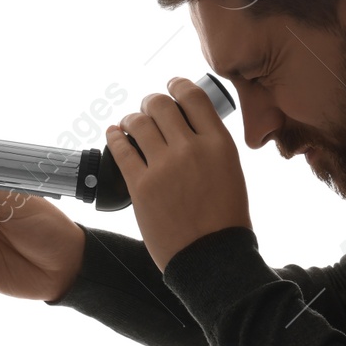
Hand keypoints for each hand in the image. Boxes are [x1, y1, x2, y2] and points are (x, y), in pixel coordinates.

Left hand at [107, 76, 251, 272]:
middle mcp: (191, 149)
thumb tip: (190, 126)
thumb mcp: (232, 172)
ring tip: (130, 123)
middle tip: (148, 109)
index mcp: (219, 144)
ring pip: (138, 122)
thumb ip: (212, 146)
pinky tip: (113, 133)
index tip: (171, 88)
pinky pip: (121, 148)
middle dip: (152, 103)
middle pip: (161, 105)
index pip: (193, 97)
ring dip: (132, 118)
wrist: (211, 259)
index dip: (178, 86)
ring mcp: (163, 167)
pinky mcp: (140, 185)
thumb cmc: (225, 220)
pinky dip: (114, 136)